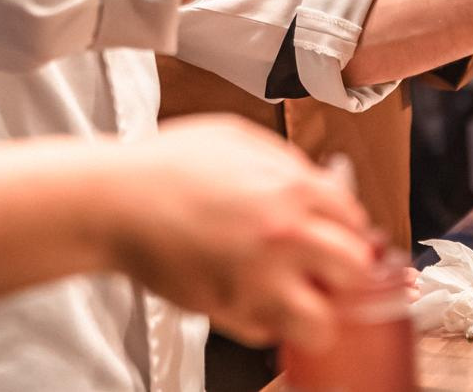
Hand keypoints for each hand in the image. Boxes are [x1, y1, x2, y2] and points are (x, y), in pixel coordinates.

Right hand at [101, 117, 375, 349]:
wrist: (116, 201)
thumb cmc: (168, 166)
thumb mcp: (239, 138)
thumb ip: (289, 162)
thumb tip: (326, 183)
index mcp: (292, 188)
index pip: (356, 221)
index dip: (349, 231)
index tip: (341, 239)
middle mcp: (284, 236)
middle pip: (355, 272)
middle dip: (346, 272)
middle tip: (329, 270)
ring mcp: (257, 279)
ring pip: (320, 323)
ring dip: (313, 312)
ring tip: (297, 297)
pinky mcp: (228, 311)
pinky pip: (267, 333)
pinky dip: (263, 323)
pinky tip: (250, 297)